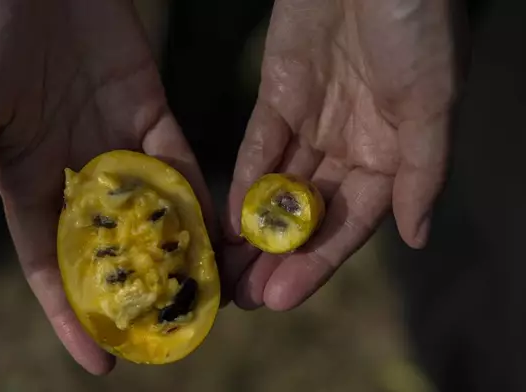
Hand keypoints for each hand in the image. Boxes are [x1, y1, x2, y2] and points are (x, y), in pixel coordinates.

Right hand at [0, 0, 213, 374]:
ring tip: (203, 295)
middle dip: (135, 289)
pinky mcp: (147, 105)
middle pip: (110, 245)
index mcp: (23, 181)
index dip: (72, 314)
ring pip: (150, 209)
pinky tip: (213, 230)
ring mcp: (112, 139)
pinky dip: (193, 193)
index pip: (51, 265)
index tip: (100, 361)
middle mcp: (73, 169)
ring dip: (174, 249)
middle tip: (169, 334)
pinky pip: (175, 159)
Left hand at [223, 0, 459, 309]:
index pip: (351, 223)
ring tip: (228, 271)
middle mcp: (351, 145)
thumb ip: (421, 171)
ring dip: (254, 230)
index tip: (282, 298)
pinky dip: (244, 181)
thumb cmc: (414, 26)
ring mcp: (313, 121)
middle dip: (279, 256)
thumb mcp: (431, 101)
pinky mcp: (278, 95)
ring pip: (279, 188)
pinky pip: (259, 147)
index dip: (318, 263)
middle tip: (246, 298)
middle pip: (310, 214)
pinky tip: (226, 218)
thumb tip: (416, 237)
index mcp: (391, 153)